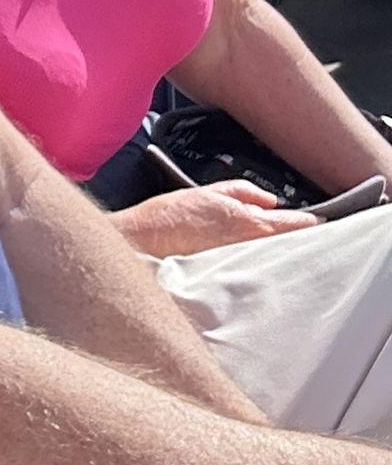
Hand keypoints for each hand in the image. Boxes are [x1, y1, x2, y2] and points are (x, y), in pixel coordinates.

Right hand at [118, 180, 319, 257]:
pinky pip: (253, 263)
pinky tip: (256, 256)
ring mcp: (240, 261)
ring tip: (285, 242)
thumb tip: (269, 200)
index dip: (307, 223)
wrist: (144, 241)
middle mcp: (248, 245)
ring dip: (279, 246)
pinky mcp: (228, 272)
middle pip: (284, 242)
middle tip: (307, 230)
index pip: (290, 224)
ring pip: (270, 253)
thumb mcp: (208, 191)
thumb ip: (242, 193)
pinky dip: (260, 257)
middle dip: (296, 236)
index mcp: (247, 222)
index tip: (319, 223)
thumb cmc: (169, 217)